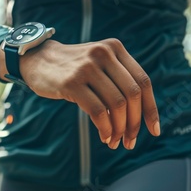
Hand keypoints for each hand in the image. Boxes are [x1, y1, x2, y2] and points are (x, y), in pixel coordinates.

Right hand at [15, 39, 159, 149]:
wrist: (37, 60)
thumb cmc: (72, 69)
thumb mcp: (98, 64)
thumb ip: (118, 79)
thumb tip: (139, 117)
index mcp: (115, 48)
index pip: (143, 81)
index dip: (151, 109)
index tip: (154, 131)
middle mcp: (104, 54)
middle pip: (132, 95)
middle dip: (134, 123)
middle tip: (130, 142)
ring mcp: (87, 67)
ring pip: (117, 104)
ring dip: (119, 129)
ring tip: (114, 141)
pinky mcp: (72, 82)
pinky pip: (98, 111)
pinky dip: (105, 128)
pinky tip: (104, 137)